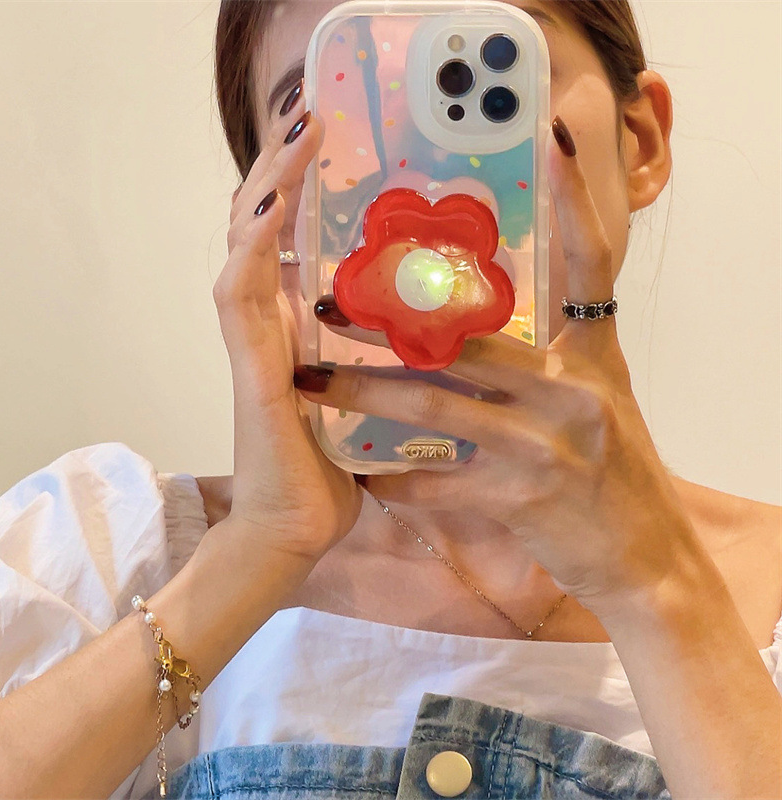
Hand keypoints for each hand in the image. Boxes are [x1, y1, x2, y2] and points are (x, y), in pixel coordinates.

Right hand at [213, 90, 361, 561]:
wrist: (292, 534)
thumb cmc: (328, 476)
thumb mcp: (364, 405)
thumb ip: (380, 368)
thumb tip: (432, 345)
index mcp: (296, 330)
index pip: (290, 245)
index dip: (302, 193)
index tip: (330, 149)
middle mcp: (270, 326)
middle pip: (263, 230)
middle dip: (285, 172)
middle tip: (314, 119)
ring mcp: (254, 345)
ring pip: (245, 247)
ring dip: (268, 188)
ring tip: (295, 135)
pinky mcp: (251, 370)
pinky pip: (240, 296)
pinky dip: (253, 247)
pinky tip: (272, 207)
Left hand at [295, 122, 702, 613]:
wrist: (641, 557)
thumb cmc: (612, 474)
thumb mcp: (597, 401)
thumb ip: (548, 362)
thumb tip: (480, 331)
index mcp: (595, 356)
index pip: (591, 264)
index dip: (576, 202)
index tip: (554, 142)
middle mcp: (576, 387)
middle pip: (469, 338)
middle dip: (389, 324)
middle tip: (327, 306)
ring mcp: (550, 442)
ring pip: (438, 403)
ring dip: (367, 394)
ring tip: (313, 382)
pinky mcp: (525, 494)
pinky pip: (441, 479)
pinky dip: (399, 479)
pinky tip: (365, 477)